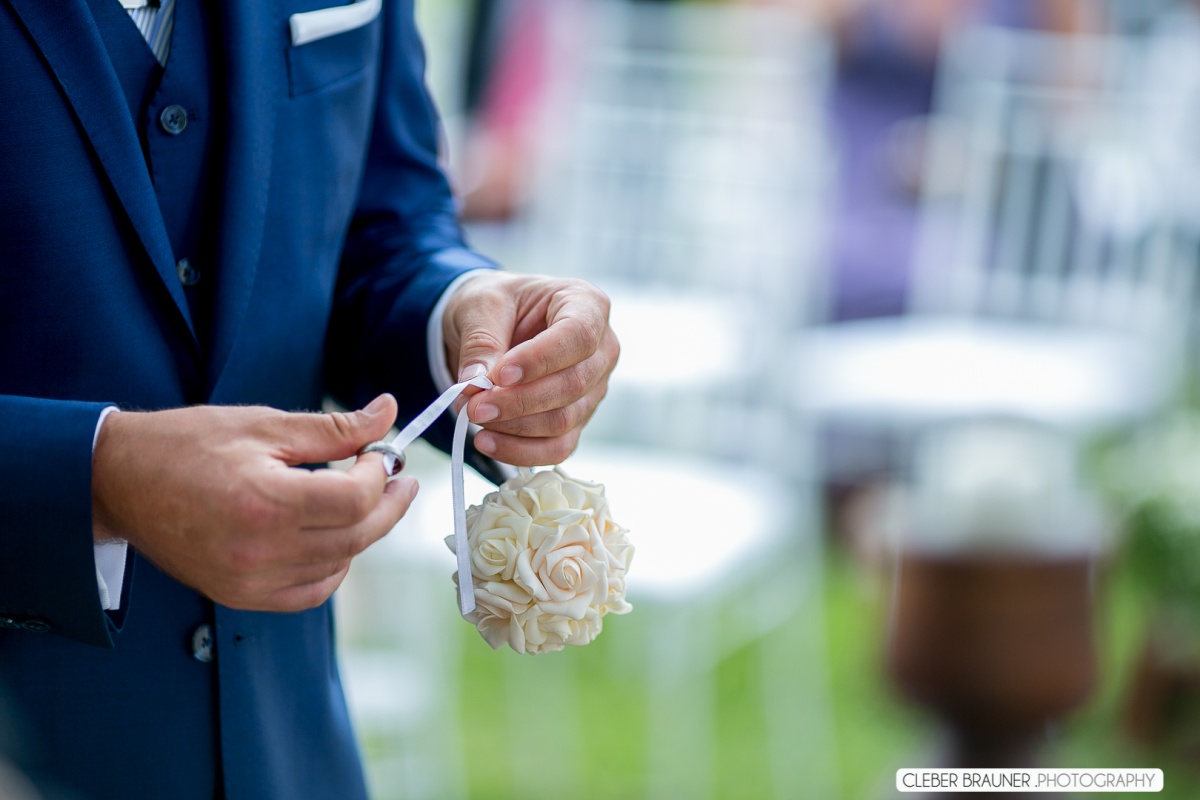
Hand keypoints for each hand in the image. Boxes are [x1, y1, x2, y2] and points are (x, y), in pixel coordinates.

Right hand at [91, 395, 415, 611]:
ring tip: (363, 500)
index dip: (381, 474)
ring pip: (338, 565)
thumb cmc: (188, 443)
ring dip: (362, 533)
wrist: (118, 480)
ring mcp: (248, 581)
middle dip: (388, 507)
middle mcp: (260, 551)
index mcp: (266, 502)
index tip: (384, 453)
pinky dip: (332, 568)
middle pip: (356, 537)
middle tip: (402, 481)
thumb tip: (388, 411)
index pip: (355, 499)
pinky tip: (335, 539)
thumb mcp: (264, 424)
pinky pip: (308, 593)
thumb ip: (333, 427)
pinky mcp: (239, 596)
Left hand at [443, 272, 618, 465]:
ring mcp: (594, 387)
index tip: (499, 375)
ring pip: (564, 420)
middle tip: (474, 405)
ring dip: (515, 427)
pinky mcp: (578, 418)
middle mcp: (601, 348)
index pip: (578, 336)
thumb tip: (475, 384)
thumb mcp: (481, 306)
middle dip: (519, 401)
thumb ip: (481, 342)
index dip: (540, 360)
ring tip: (474, 417)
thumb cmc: (497, 305)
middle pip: (572, 384)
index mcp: (586, 304)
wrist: (493, 324)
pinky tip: (487, 442)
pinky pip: (558, 447)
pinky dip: (521, 451)